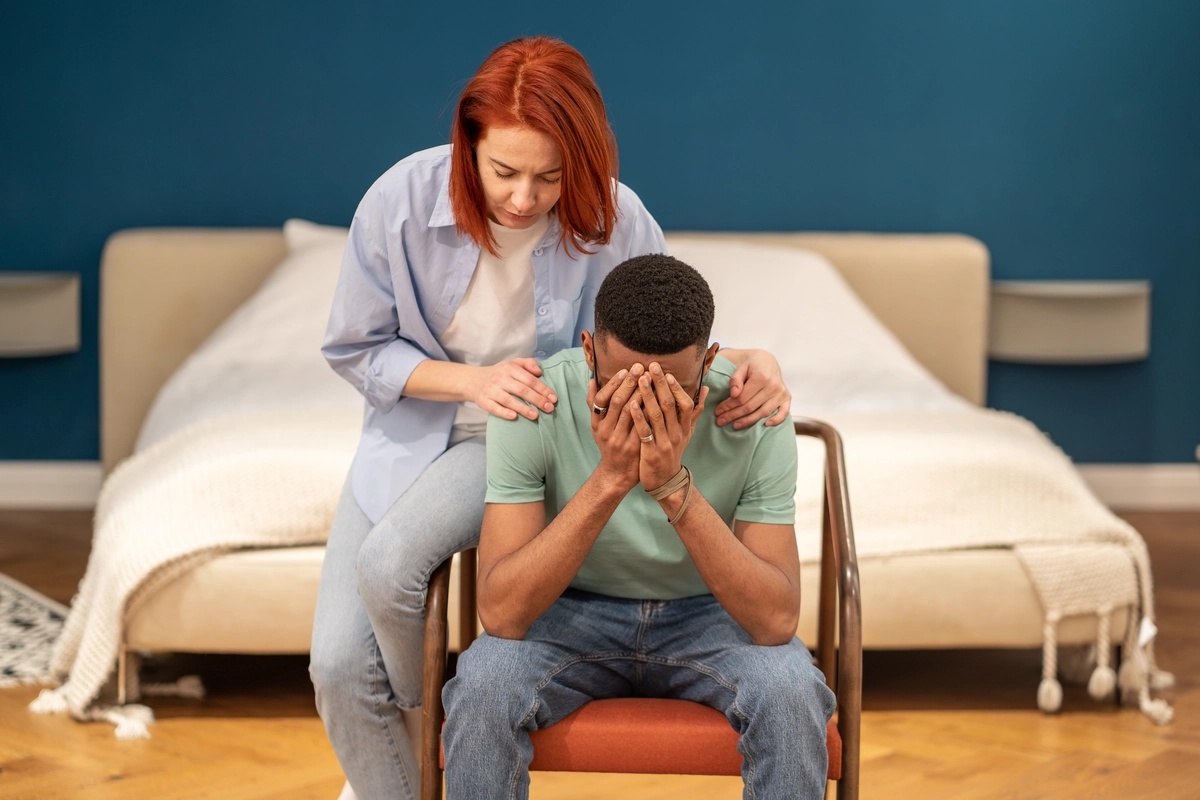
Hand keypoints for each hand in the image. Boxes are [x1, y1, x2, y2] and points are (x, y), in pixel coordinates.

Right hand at [471, 358, 556, 420]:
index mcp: (509, 368)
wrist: (474, 380)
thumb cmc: (500, 373)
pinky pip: (494, 408)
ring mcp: (491, 390)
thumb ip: (528, 363)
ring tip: (536, 416)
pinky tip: (514, 417)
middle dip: (537, 400)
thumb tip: (540, 371)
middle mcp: (500, 378)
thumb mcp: (513, 363)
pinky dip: (504, 413)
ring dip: (523, 409)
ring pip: (509, 400)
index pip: (530, 379)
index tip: (554, 398)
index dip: (543, 389)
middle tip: (549, 409)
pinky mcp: (483, 401)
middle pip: (522, 390)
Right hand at [589, 363, 641, 491]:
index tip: (625, 370)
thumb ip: (593, 403)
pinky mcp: (635, 447)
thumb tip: (592, 379)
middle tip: (641, 367)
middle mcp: (607, 431)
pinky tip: (659, 399)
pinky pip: (644, 425)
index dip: (614, 383)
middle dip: (630, 383)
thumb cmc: (608, 444)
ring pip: (632, 412)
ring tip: (652, 378)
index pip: (602, 399)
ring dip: (643, 393)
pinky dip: (651, 410)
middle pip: (618, 402)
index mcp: (597, 423)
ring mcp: (621, 440)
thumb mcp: (596, 426)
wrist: (616, 474)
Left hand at [630, 362, 705, 490]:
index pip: (684, 404)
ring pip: (657, 416)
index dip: (676, 388)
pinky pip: (645, 431)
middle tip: (652, 366)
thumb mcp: (687, 432)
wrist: (665, 481)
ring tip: (640, 379)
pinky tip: (631, 404)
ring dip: (648, 396)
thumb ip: (694, 411)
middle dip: (661, 384)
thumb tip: (705, 389)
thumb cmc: (673, 452)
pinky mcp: (651, 452)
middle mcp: (676, 434)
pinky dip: (638, 417)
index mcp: (685, 428)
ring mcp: (664, 443)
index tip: (667, 373)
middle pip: (670, 405)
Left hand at [715, 349, 790, 428]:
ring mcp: (781, 393)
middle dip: (733, 415)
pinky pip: (784, 412)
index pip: (741, 398)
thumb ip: (735, 380)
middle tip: (721, 421)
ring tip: (735, 425)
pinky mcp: (787, 398)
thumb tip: (733, 394)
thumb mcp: (741, 368)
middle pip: (750, 407)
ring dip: (748, 421)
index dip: (728, 406)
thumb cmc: (751, 366)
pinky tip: (765, 425)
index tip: (718, 411)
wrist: (767, 362)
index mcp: (761, 377)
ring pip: (763, 412)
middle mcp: (773, 386)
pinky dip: (776, 420)